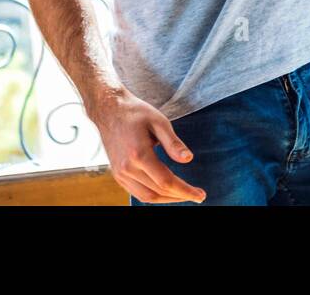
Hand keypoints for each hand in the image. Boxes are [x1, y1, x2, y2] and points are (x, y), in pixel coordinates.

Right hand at [90, 86, 206, 202]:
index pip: (166, 182)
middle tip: (198, 196)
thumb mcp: (159, 121)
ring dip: (168, 199)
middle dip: (180, 196)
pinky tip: (166, 192)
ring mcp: (120, 173)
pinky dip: (154, 196)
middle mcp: (127, 168)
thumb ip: (173, 142)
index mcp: (139, 154)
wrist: (109, 110)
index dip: (185, 191)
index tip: (200, 195)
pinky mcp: (117, 174)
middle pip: (158, 192)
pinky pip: (137, 193)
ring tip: (184, 195)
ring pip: (147, 196)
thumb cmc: (135, 113)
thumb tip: (188, 159)